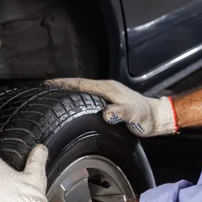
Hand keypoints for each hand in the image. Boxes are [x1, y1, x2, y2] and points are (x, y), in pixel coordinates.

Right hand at [46, 78, 177, 136]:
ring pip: (83, 90)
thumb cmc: (146, 118)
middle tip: (45, 89)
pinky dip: (78, 98)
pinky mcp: (109, 101)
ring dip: (69, 91)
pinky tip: (73, 104)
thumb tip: (106, 114)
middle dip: (61, 86)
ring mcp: (108, 94)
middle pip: (79, 85)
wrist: (157, 117)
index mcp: (108, 89)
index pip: (81, 84)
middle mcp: (106, 88)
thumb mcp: (134, 116)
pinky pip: (89, 97)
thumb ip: (121, 113)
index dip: (64, 84)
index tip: (48, 84)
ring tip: (54, 96)